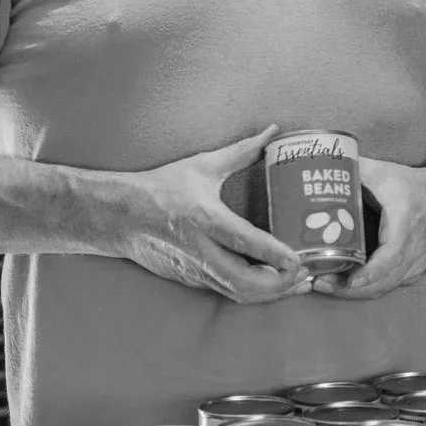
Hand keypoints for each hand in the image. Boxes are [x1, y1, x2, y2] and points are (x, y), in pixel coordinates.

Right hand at [115, 127, 310, 303]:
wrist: (118, 217)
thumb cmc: (159, 189)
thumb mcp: (201, 166)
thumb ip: (241, 152)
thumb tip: (273, 132)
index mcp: (203, 218)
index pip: (243, 241)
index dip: (273, 253)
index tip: (298, 259)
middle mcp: (200, 249)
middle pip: (244, 281)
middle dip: (280, 284)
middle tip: (307, 273)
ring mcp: (195, 269)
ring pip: (238, 293)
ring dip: (271, 293)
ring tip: (298, 282)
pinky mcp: (191, 280)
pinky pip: (228, 292)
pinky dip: (254, 292)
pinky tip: (274, 284)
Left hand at [312, 156, 425, 300]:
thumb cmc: (414, 187)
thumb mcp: (386, 174)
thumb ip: (356, 168)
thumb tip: (325, 163)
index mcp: (405, 228)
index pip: (390, 258)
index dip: (370, 273)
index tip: (351, 280)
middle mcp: (412, 252)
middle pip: (382, 281)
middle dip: (349, 288)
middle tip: (318, 283)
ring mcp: (413, 265)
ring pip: (383, 288)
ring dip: (353, 291)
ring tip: (323, 285)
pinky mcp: (410, 272)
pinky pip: (387, 286)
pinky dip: (365, 289)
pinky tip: (341, 284)